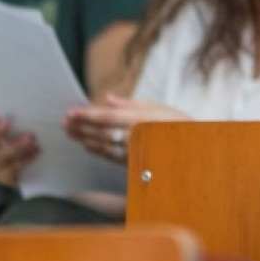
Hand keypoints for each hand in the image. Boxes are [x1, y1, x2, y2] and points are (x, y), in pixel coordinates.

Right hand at [0, 110, 38, 186]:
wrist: (31, 171)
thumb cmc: (22, 143)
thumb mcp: (19, 129)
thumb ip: (18, 120)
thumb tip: (28, 110)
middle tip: (7, 123)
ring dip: (14, 147)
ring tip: (31, 138)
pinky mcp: (5, 177)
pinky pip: (12, 169)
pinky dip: (25, 159)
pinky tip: (36, 151)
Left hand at [63, 95, 190, 164]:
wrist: (194, 149)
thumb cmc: (178, 125)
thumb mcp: (159, 108)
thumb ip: (131, 103)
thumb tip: (108, 98)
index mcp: (140, 119)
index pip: (106, 116)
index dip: (86, 114)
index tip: (71, 112)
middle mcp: (134, 135)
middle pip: (100, 131)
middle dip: (81, 127)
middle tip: (65, 124)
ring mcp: (133, 151)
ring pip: (102, 145)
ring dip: (84, 139)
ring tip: (71, 133)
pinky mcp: (133, 162)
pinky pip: (109, 156)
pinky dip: (96, 150)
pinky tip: (87, 145)